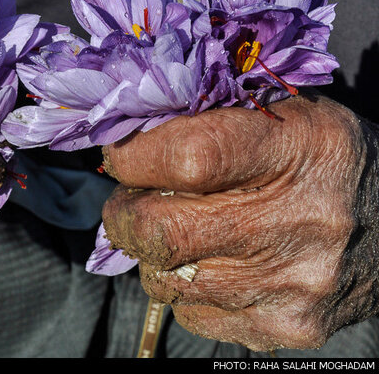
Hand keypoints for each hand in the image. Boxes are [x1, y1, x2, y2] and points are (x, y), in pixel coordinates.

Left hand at [101, 93, 378, 350]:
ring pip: (164, 280)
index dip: (134, 159)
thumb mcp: (280, 114)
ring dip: (152, 254)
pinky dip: (183, 289)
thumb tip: (124, 140)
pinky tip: (212, 265)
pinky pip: (191, 314)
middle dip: (123, 215)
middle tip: (128, 202)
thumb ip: (205, 119)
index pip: (187, 158)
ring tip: (179, 231)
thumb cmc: (320, 160)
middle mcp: (299, 222)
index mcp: (297, 148)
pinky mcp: (284, 327)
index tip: (121, 157)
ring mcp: (292, 285)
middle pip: (162, 231)